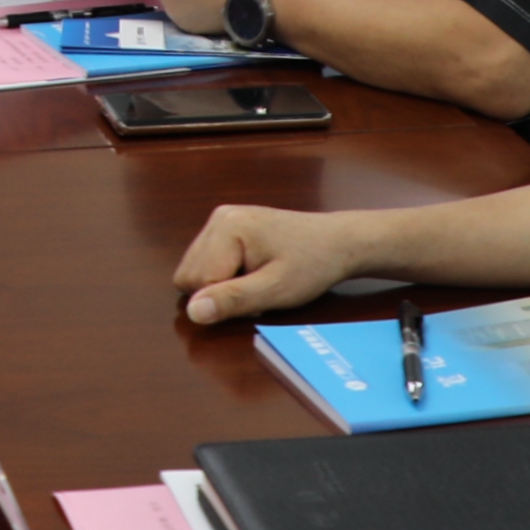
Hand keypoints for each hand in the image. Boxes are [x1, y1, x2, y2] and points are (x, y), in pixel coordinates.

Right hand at [175, 205, 372, 326]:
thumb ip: (233, 300)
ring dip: (222, 284)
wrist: (338, 242)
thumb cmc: (312, 265)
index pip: (196, 282)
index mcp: (227, 228)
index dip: (226, 299)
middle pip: (190, 274)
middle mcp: (218, 218)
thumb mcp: (275, 290)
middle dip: (220, 291)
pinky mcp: (228, 225)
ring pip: (196, 269)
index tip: (260, 294)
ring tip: (258, 278)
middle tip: (258, 287)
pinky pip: (208, 260)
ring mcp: (222, 219)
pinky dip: (226, 274)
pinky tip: (254, 270)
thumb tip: (192, 312)